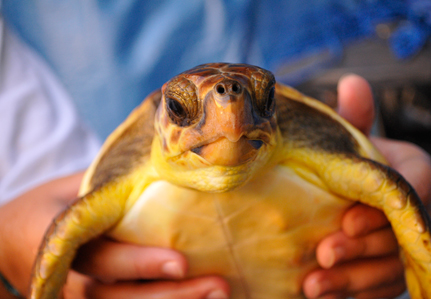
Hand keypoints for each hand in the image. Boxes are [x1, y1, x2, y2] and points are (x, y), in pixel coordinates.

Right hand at [0, 173, 228, 298]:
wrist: (6, 242)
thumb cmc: (43, 208)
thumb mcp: (66, 188)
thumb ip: (104, 181)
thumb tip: (159, 160)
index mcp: (58, 245)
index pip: (101, 260)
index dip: (139, 263)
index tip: (181, 262)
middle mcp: (66, 283)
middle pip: (118, 297)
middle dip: (170, 295)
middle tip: (217, 285)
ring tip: (219, 294)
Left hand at [302, 74, 430, 297]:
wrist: (341, 189)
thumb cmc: (346, 160)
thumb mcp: (347, 136)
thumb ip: (352, 117)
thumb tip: (351, 83)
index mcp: (412, 171)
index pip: (414, 188)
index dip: (384, 208)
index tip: (348, 220)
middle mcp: (416, 211)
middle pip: (400, 236)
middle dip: (362, 250)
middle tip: (324, 254)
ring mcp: (402, 244)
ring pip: (390, 269)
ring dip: (353, 280)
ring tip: (313, 285)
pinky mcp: (387, 270)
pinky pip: (379, 289)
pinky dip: (353, 295)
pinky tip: (319, 295)